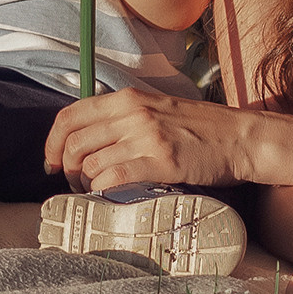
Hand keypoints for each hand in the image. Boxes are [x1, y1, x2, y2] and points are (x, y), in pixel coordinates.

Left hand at [46, 87, 246, 189]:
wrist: (241, 137)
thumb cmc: (200, 129)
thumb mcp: (156, 110)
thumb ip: (124, 119)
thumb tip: (89, 141)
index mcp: (128, 98)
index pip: (71, 116)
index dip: (52, 142)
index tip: (51, 163)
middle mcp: (133, 113)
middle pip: (75, 143)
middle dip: (66, 168)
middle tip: (75, 184)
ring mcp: (147, 137)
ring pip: (91, 163)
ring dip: (85, 184)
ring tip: (95, 191)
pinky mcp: (162, 161)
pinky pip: (114, 177)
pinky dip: (103, 190)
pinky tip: (110, 195)